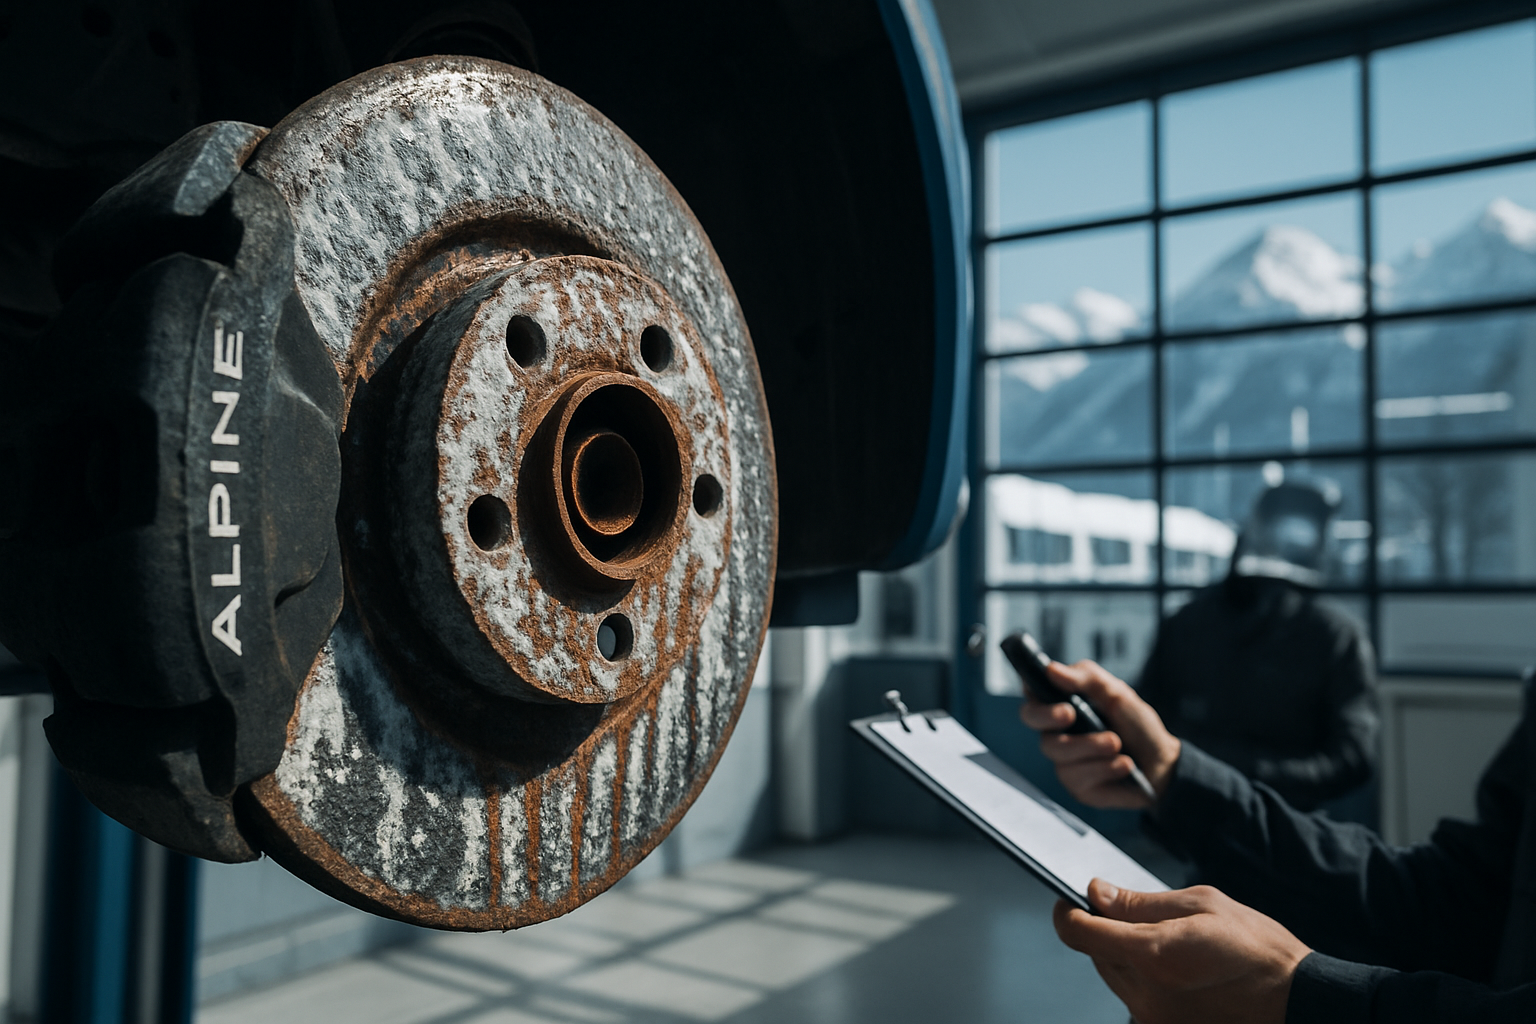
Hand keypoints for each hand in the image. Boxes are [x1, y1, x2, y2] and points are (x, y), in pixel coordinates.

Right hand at [1018, 660, 1180, 808]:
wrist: (1163, 763)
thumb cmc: (1136, 724)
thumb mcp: (1117, 694)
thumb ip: (1086, 679)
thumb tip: (1051, 669)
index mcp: (1062, 706)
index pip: (1033, 698)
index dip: (1033, 694)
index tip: (1047, 692)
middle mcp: (1057, 734)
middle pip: (1033, 723)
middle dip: (1048, 717)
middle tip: (1070, 713)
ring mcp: (1064, 762)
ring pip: (1058, 753)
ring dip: (1091, 745)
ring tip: (1118, 744)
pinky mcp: (1078, 786)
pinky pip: (1079, 777)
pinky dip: (1105, 768)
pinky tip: (1125, 765)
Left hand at [1054, 879, 1309, 1023]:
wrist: (1298, 1002)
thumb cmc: (1258, 949)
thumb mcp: (1201, 905)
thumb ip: (1141, 902)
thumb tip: (1097, 893)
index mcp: (1152, 955)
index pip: (1078, 934)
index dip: (1068, 913)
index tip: (1070, 900)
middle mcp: (1145, 994)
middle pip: (1096, 955)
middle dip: (1105, 931)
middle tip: (1138, 916)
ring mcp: (1154, 1019)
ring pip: (1116, 977)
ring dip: (1127, 957)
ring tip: (1172, 946)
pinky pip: (1137, 999)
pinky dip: (1146, 980)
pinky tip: (1180, 971)